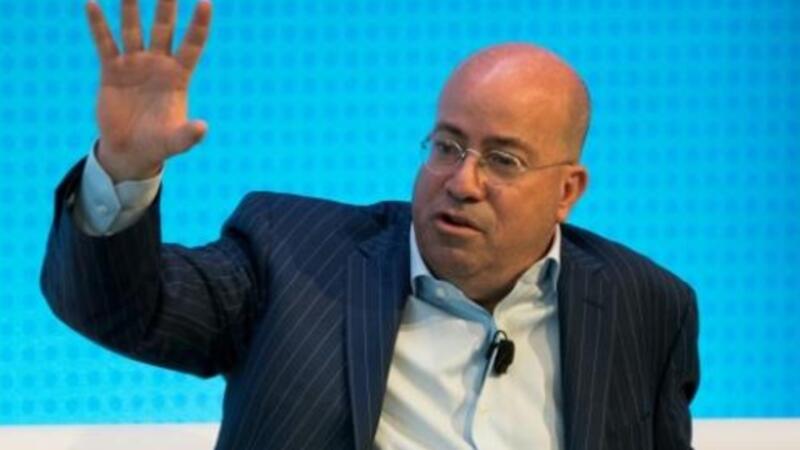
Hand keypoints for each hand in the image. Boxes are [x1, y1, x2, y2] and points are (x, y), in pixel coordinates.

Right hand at [87, 0, 211, 180]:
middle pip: (164, 27)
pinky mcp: (111, 71)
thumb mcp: (174, 142)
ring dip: (130, 6)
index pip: (192, 45)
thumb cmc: (158, 145)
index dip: (199, 25)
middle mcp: (158, 65)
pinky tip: (92, 4)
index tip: (206, 2)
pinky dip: (98, 25)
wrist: (130, 151)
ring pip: (133, 29)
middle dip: (166, 4)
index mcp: (178, 77)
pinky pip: (104, 43)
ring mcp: (134, 65)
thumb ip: (188, 135)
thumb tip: (202, 128)